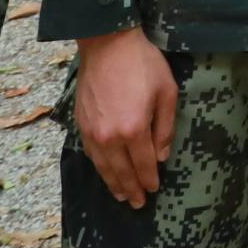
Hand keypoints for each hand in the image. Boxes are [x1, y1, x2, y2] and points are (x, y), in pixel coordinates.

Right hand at [73, 27, 178, 208]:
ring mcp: (92, 131)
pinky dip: (99, 167)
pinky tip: (105, 171)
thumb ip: (164, 127)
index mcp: (133, 129)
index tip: (154, 189)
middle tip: (137, 204)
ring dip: (113, 183)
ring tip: (121, 195)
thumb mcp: (166, 92)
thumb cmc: (142, 64)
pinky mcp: (81, 123)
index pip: (144, 164)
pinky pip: (90, 153)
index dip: (150, 179)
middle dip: (131, 189)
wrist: (107, 43)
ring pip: (103, 166)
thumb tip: (161, 156)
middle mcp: (110, 136)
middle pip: (122, 171)